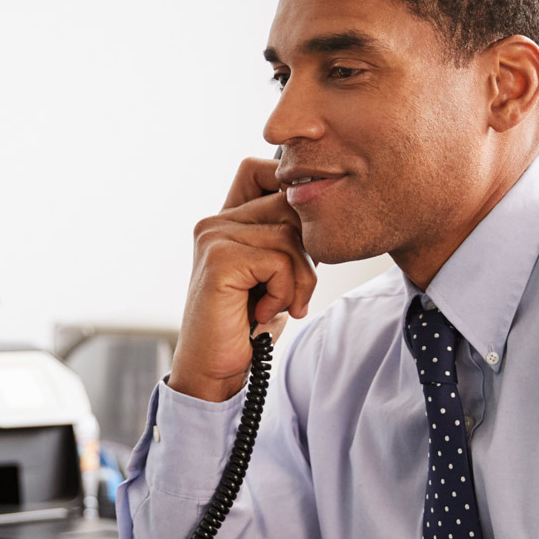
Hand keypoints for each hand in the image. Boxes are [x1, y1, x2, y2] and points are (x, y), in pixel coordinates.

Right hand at [168, 157, 317, 402]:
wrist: (214, 368)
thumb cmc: (247, 325)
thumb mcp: (274, 275)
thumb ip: (288, 238)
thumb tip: (324, 207)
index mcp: (226, 220)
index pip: (262, 170)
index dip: (291, 191)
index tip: (300, 241)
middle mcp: (215, 221)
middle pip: (289, 204)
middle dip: (307, 250)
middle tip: (296, 291)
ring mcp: (214, 237)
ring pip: (289, 235)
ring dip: (300, 279)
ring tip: (283, 305)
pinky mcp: (219, 258)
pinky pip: (279, 260)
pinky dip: (284, 292)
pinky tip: (263, 312)